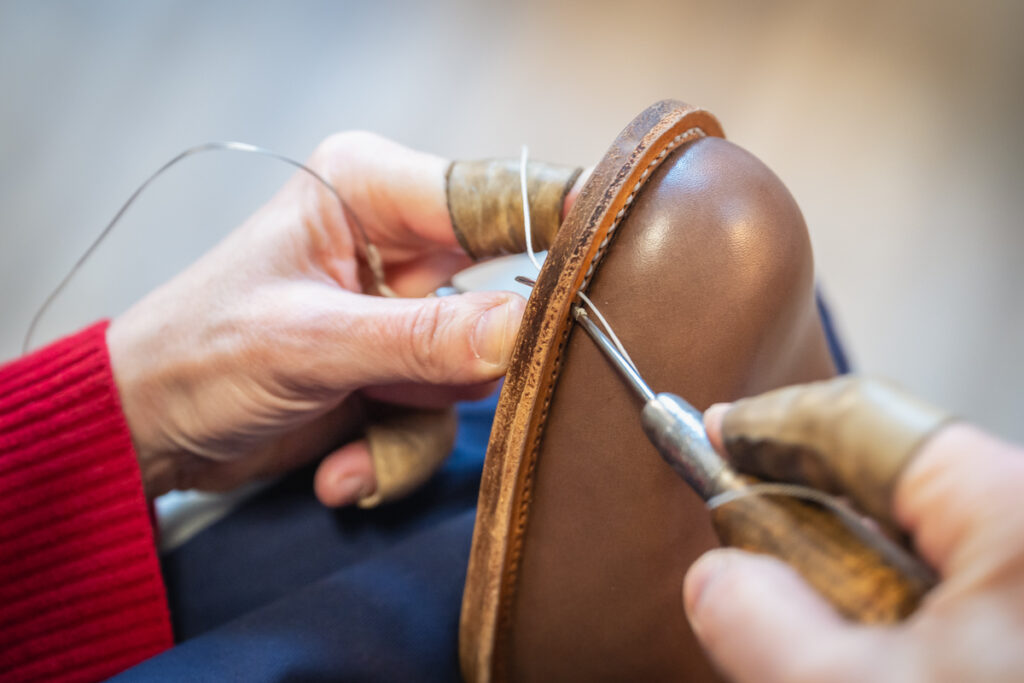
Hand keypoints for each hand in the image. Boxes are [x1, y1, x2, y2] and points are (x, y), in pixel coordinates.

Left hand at [107, 132, 525, 504]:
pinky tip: (340, 460)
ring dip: (417, 413)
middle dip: (468, 356)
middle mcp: (400, 241)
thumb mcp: (308, 344)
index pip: (498, 196)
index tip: (603, 283)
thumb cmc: (196, 354)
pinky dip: (396, 446)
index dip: (559, 231)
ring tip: (351, 426)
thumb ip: (421, 340)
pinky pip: (444, 410)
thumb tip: (526, 331)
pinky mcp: (402, 363)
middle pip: (505, 287)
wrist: (150, 427)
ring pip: (479, 364)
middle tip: (433, 386)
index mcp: (372, 191)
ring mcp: (405, 308)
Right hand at [684, 398, 1023, 681]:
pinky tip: (887, 652)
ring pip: (931, 543)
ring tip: (834, 640)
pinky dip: (908, 613)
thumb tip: (718, 581)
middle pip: (898, 483)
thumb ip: (768, 631)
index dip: (774, 427)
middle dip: (814, 518)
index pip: (864, 424)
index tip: (717, 435)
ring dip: (863, 582)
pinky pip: (966, 587)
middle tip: (753, 554)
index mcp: (1018, 516)